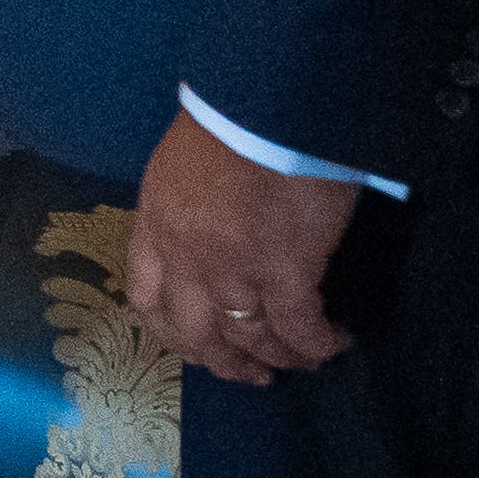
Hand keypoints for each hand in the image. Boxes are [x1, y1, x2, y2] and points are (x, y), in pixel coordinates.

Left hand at [129, 108, 360, 383]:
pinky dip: (316, 344)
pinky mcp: (285, 273)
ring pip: (249, 337)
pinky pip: (298, 328)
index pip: (146, 294)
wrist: (264, 103)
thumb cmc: (228, 116)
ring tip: (298, 362)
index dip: (171, 327)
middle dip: (223, 361)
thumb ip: (187, 203)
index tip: (193, 342)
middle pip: (196, 332)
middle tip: (248, 374)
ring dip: (275, 357)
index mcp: (156, 223)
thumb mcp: (181, 161)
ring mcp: (233, 271)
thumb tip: (214, 226)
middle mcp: (186, 257)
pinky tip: (332, 343)